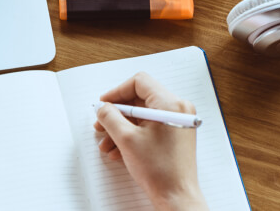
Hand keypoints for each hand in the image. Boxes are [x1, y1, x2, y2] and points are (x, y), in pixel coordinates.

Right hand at [94, 73, 208, 210]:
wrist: (176, 197)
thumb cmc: (160, 171)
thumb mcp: (126, 139)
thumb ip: (110, 117)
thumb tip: (103, 107)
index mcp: (169, 104)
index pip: (139, 83)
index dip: (117, 92)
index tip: (104, 103)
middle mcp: (177, 109)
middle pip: (139, 100)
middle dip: (117, 114)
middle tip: (102, 123)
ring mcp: (177, 122)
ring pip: (142, 116)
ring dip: (121, 128)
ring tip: (107, 142)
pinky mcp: (175, 134)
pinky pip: (150, 127)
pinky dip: (133, 135)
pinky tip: (119, 150)